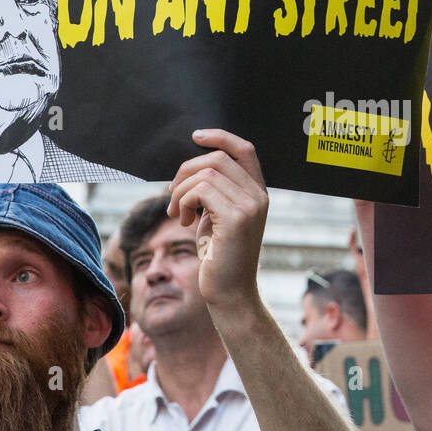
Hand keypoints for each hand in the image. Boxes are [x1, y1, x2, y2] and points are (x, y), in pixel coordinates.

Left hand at [167, 129, 267, 307]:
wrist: (229, 294)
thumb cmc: (219, 257)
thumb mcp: (216, 217)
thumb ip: (212, 192)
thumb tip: (190, 169)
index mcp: (258, 193)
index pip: (244, 149)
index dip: (220, 136)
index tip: (196, 136)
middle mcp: (259, 196)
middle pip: (217, 158)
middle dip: (185, 171)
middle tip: (172, 196)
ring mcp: (251, 206)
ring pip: (205, 174)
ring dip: (180, 191)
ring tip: (177, 213)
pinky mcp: (237, 218)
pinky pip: (200, 190)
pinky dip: (182, 201)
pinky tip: (183, 221)